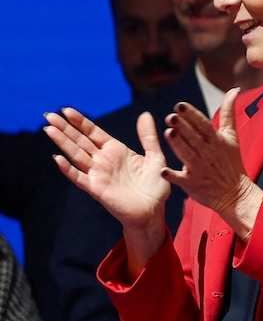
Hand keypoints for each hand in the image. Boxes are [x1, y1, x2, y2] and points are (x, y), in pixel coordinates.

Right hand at [44, 108, 169, 230]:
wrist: (153, 211)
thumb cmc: (155, 186)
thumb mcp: (155, 156)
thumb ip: (148, 137)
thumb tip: (144, 114)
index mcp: (116, 150)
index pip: (93, 132)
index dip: (80, 122)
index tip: (66, 109)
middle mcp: (103, 160)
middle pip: (80, 141)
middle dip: (65, 128)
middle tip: (48, 115)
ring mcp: (98, 174)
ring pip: (76, 155)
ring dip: (62, 143)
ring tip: (49, 129)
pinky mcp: (96, 189)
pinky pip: (79, 177)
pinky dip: (68, 169)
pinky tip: (58, 158)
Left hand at [162, 89, 261, 229]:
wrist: (234, 193)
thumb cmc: (231, 162)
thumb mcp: (232, 136)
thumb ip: (228, 113)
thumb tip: (234, 90)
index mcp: (216, 141)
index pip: (203, 125)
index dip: (192, 115)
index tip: (180, 105)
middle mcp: (208, 153)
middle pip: (194, 138)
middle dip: (183, 127)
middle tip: (171, 116)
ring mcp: (199, 169)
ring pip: (187, 155)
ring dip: (178, 145)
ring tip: (167, 133)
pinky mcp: (192, 184)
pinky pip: (180, 179)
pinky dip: (172, 176)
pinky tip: (163, 170)